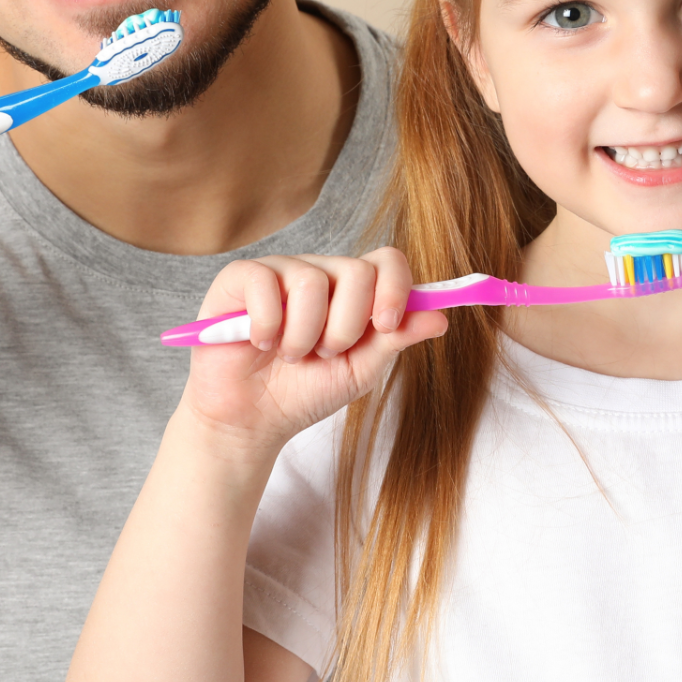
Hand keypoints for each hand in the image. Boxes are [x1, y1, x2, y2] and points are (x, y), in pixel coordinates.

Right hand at [164, 249, 445, 463]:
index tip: (385, 327)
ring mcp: (281, 271)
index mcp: (355, 290)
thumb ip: (396, 339)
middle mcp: (322, 272)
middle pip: (357, 271)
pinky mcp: (240, 278)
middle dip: (346, 327)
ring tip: (291, 356)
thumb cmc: (306, 391)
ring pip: (311, 282)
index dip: (394, 289)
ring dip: (304, 335)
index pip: (388, 261)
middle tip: (325, 353)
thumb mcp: (361, 370)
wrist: (252, 421)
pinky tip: (261, 343)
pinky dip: (267, 326)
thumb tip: (440, 317)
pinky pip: (265, 284)